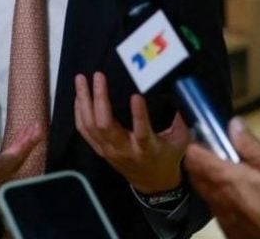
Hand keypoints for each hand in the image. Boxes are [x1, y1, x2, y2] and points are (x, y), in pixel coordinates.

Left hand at [74, 72, 188, 192]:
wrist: (152, 183)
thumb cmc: (167, 158)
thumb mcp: (180, 141)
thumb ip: (180, 119)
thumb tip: (181, 92)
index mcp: (146, 148)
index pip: (142, 132)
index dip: (139, 115)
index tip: (136, 95)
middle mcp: (124, 149)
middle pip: (105, 125)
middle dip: (99, 98)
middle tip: (98, 76)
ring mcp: (108, 150)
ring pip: (90, 125)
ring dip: (84, 101)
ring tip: (80, 79)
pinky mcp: (99, 150)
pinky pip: (84, 130)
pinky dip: (78, 112)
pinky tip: (78, 96)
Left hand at [184, 118, 259, 238]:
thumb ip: (252, 145)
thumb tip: (235, 127)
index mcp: (225, 178)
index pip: (192, 155)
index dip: (198, 142)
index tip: (209, 136)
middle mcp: (217, 199)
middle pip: (194, 173)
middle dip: (204, 159)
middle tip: (225, 153)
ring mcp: (221, 217)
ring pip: (205, 191)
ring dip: (214, 179)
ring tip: (238, 173)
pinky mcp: (230, 230)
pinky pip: (217, 207)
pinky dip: (224, 196)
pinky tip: (245, 195)